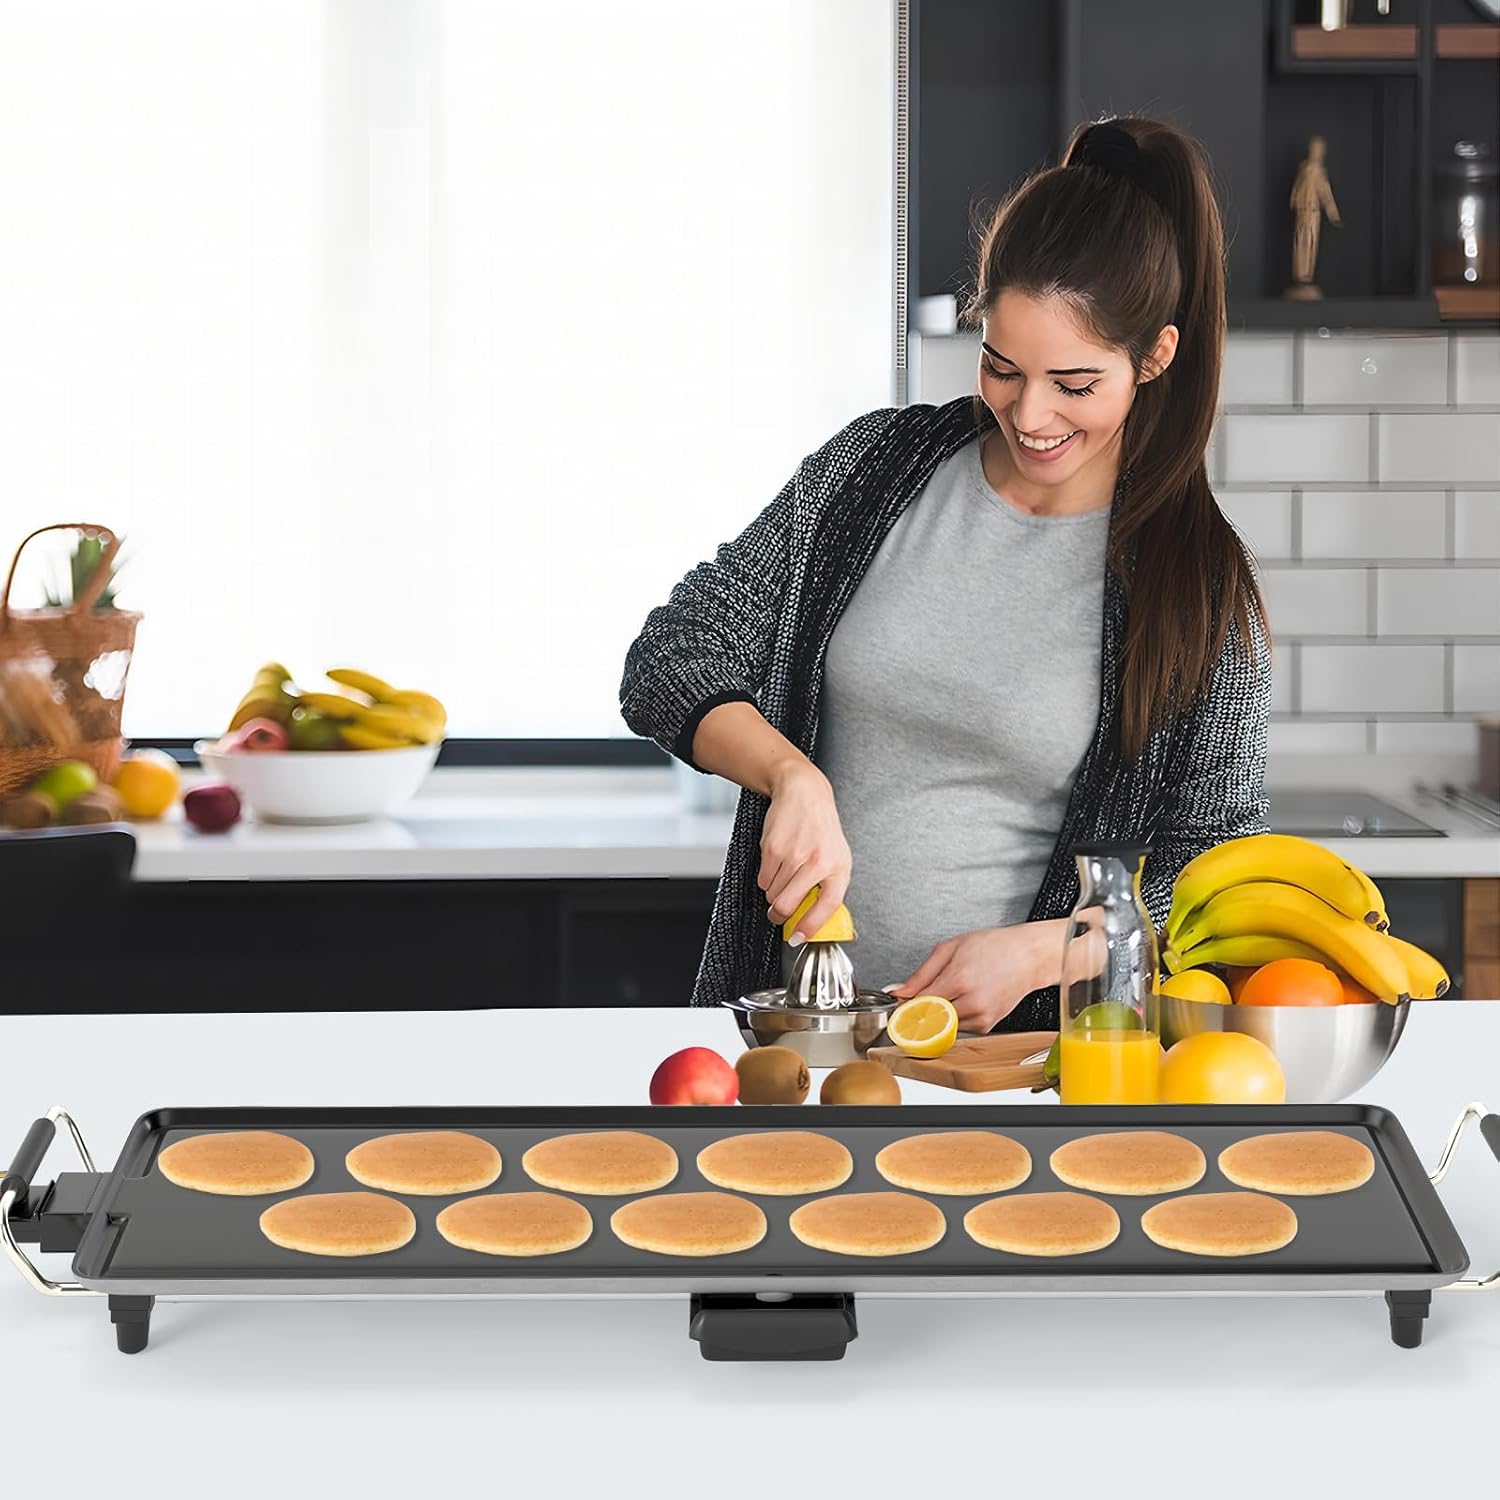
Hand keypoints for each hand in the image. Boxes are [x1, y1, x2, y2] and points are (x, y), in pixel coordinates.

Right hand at [758, 762, 851, 943]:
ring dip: (774, 891)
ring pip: (773, 893)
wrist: (804, 794)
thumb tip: (813, 921)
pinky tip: (777, 862)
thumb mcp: (836, 857)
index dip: (811, 926)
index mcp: (839, 868)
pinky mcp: (773, 849)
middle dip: (778, 915)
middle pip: (788, 904)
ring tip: (784, 873)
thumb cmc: (821, 829)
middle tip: (777, 914)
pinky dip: (766, 877)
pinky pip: (763, 879)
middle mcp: (818, 863)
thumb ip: (828, 887)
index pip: (828, 906)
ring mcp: (794, 856)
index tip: (798, 937)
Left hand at [885, 921, 1064, 1032]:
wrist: (1028, 957)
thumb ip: (920, 974)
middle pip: (928, 1016)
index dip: (905, 1002)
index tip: (899, 1001)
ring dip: (939, 1011)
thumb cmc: (993, 947)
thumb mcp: (950, 949)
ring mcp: (981, 1017)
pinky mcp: (986, 1026)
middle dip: (921, 1008)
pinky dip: (954, 1015)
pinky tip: (965, 997)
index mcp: (958, 980)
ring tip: (954, 989)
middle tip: (926, 992)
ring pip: (942, 1024)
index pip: (918, 1003)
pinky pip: (958, 1026)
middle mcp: (971, 1003)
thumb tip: (897, 991)